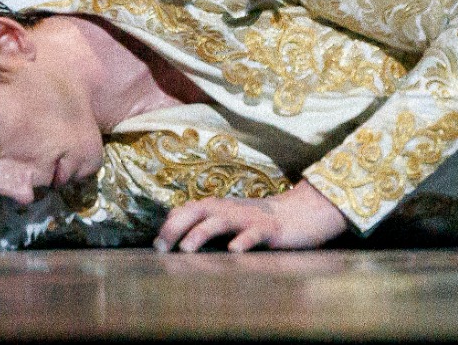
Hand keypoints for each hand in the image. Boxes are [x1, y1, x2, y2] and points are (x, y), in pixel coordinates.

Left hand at [154, 179, 349, 251]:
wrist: (301, 214)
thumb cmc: (257, 221)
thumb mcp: (229, 219)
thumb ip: (205, 223)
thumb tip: (173, 232)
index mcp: (219, 207)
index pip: (187, 210)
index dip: (170, 225)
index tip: (156, 244)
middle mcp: (230, 210)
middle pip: (198, 211)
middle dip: (177, 227)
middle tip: (161, 247)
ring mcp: (249, 219)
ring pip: (221, 221)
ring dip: (202, 233)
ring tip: (187, 248)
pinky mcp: (269, 230)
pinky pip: (255, 235)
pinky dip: (243, 241)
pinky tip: (234, 251)